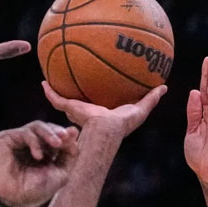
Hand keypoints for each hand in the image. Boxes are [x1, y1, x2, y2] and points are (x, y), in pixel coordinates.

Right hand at [0, 122, 79, 206]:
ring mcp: (19, 140)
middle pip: (49, 128)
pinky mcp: (6, 139)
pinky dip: (34, 142)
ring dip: (49, 133)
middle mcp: (32, 145)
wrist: (12, 200)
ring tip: (57, 143)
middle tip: (65, 136)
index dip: (67, 135)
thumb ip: (69, 154)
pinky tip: (38, 156)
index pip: (58, 137)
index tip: (74, 134)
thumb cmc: (35, 191)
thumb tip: (74, 131)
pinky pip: (24, 133)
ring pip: (37, 126)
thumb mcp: (60, 174)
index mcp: (46, 152)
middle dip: (59, 132)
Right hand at [42, 82, 165, 136]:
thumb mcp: (140, 109)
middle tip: (72, 77)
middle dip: (75, 90)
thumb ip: (151, 98)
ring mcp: (76, 110)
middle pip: (79, 100)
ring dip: (57, 91)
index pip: (99, 101)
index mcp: (103, 112)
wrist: (106, 129)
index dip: (97, 92)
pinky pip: (56, 99)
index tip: (97, 81)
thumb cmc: (123, 124)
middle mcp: (88, 111)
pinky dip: (49, 91)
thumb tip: (164, 87)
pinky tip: (43, 82)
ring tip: (50, 78)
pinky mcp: (69, 108)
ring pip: (64, 99)